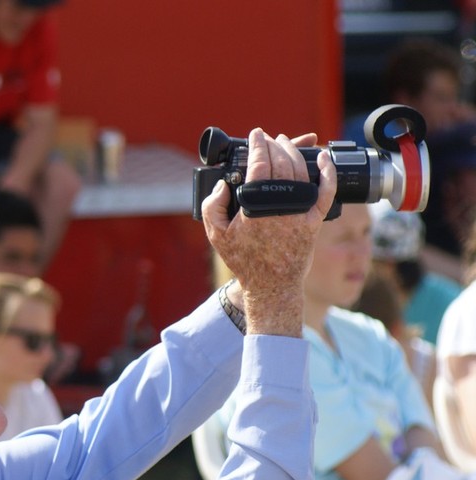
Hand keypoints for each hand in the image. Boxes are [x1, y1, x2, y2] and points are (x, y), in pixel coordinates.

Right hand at [202, 129, 335, 335]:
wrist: (271, 285)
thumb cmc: (243, 259)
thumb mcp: (215, 234)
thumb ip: (212, 205)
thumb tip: (224, 183)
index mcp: (256, 203)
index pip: (259, 162)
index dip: (258, 144)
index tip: (256, 134)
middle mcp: (281, 203)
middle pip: (281, 160)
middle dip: (274, 143)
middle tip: (268, 138)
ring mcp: (300, 210)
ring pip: (301, 169)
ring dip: (294, 150)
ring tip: (286, 142)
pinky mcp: (315, 219)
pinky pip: (326, 189)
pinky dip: (327, 170)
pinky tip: (322, 156)